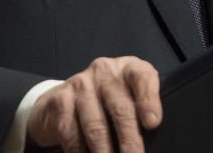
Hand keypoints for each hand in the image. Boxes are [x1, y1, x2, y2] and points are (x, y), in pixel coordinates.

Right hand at [26, 56, 160, 152]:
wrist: (68, 94)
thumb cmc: (110, 99)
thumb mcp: (130, 95)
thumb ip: (142, 109)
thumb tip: (151, 138)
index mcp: (127, 69)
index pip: (141, 77)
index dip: (148, 99)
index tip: (152, 123)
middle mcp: (104, 72)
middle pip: (121, 109)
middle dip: (130, 141)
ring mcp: (80, 85)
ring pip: (96, 127)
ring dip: (104, 152)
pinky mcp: (60, 101)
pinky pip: (72, 134)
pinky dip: (80, 152)